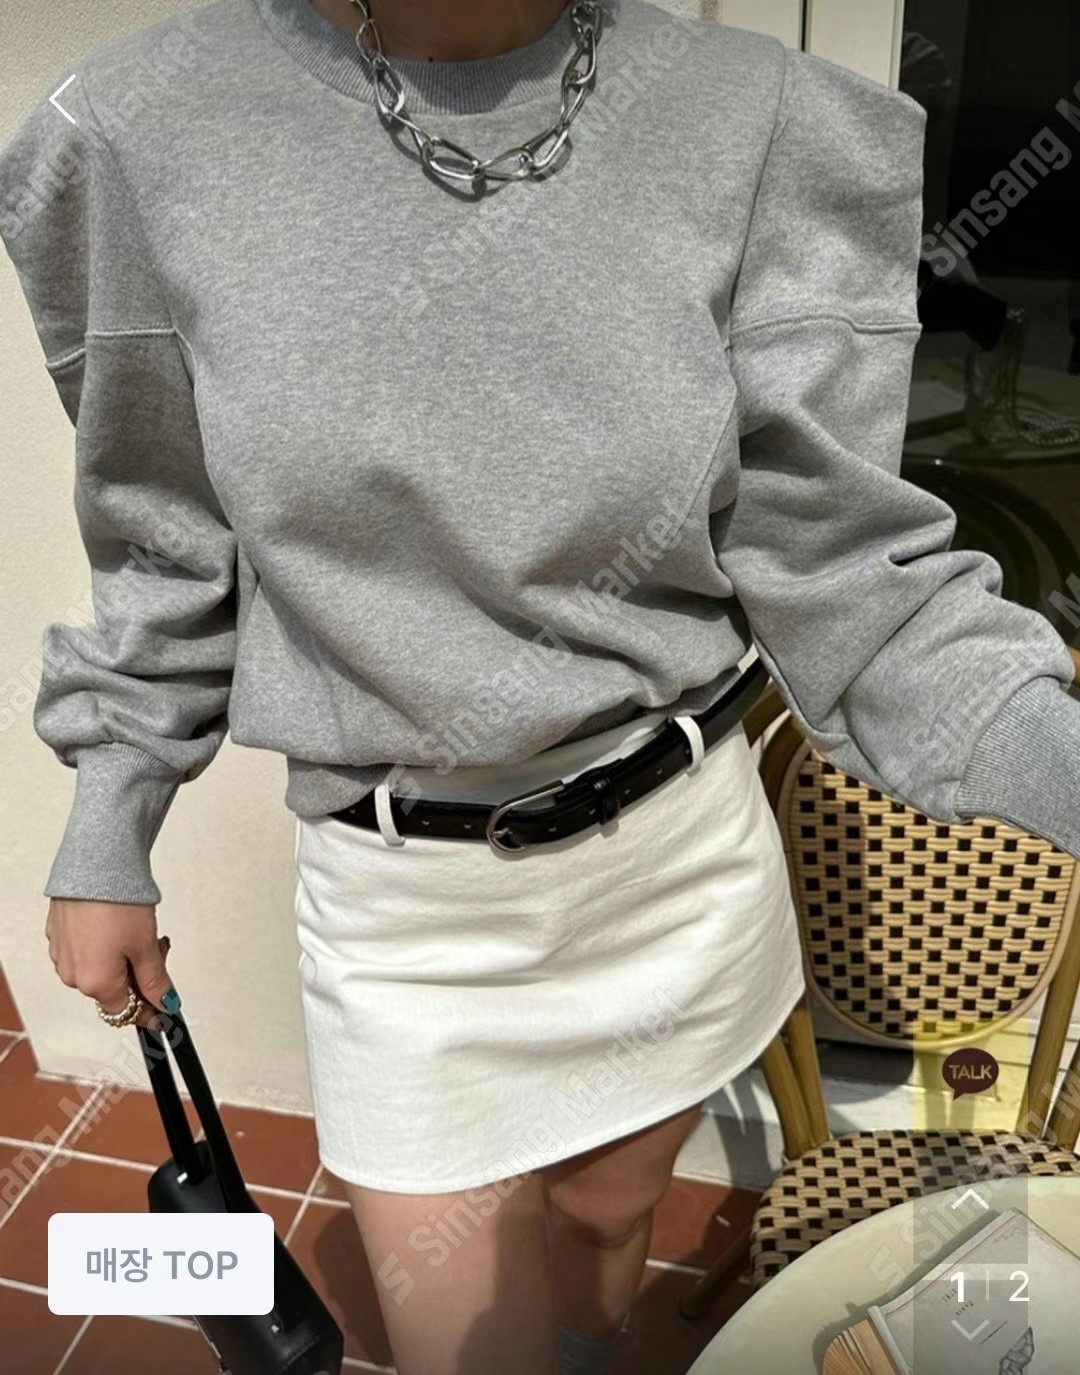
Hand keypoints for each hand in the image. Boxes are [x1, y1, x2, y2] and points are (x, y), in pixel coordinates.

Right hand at [45, 899, 175, 1029]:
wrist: (96, 865)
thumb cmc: (119, 903)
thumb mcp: (146, 946)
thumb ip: (155, 980)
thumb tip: (165, 1003)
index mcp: (95, 983)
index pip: (125, 1011)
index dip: (147, 1008)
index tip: (164, 1006)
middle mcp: (72, 975)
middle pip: (112, 990)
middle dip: (137, 976)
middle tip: (158, 950)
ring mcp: (62, 954)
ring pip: (98, 970)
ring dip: (121, 960)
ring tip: (140, 932)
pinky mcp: (58, 934)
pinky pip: (84, 951)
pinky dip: (103, 945)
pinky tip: (117, 925)